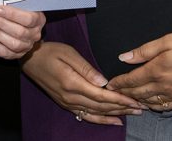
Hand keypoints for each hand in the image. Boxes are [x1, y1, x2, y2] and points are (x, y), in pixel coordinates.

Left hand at [0, 5, 44, 58]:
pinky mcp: (18, 54)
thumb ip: (14, 4)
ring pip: (13, 44)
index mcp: (39, 20)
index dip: (12, 14)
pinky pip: (4, 52)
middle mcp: (35, 34)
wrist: (26, 28)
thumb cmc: (22, 14)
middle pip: (19, 32)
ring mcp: (27, 46)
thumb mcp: (23, 6)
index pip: (28, 19)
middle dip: (1, 24)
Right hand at [20, 41, 141, 125]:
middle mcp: (71, 97)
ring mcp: (68, 103)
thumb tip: (104, 81)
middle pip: (102, 106)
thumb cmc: (50, 52)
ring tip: (133, 113)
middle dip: (123, 107)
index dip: (120, 98)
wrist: (30, 59)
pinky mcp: (66, 104)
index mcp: (73, 83)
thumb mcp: (68, 53)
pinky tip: (114, 121)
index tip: (135, 100)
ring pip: (96, 112)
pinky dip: (101, 120)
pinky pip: (86, 116)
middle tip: (141, 107)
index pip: (101, 95)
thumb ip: (86, 68)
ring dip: (116, 114)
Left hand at [106, 25, 171, 109]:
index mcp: (156, 70)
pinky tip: (148, 104)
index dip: (118, 83)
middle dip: (123, 93)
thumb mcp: (168, 40)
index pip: (131, 80)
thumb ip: (144, 50)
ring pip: (148, 102)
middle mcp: (162, 86)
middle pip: (137, 93)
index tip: (109, 84)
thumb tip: (124, 57)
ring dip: (135, 101)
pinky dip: (152, 106)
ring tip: (127, 99)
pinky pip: (163, 107)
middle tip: (113, 93)